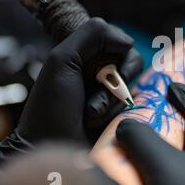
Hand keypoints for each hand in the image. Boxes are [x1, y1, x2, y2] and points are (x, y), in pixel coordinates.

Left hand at [18, 17, 142, 143]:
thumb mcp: (62, 60)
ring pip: (132, 86)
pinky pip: (134, 106)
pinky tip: (95, 122)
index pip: (120, 42)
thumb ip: (93, 35)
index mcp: (85, 56)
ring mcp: (111, 94)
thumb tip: (128, 42)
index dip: (114, 54)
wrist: (51, 150)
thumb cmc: (51, 106)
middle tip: (91, 90)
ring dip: (109, 100)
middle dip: (113, 80)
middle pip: (132, 63)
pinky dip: (114, 113)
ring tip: (89, 113)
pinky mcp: (120, 114)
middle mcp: (100, 73)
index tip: (94, 67)